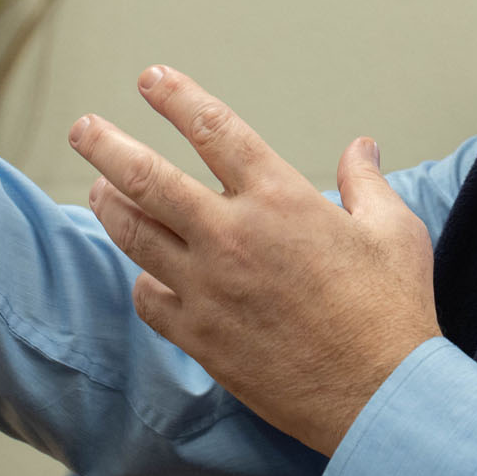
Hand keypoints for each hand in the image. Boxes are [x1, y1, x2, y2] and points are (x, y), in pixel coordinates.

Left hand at [71, 66, 440, 455]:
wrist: (380, 396)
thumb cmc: (393, 310)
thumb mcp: (394, 229)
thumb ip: (365, 181)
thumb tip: (360, 147)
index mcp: (279, 198)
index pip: (213, 129)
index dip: (176, 97)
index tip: (151, 79)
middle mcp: (232, 236)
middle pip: (147, 177)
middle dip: (106, 145)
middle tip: (82, 127)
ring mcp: (208, 289)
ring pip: (135, 235)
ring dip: (109, 205)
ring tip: (98, 188)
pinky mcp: (200, 337)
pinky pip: (149, 299)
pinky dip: (142, 282)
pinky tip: (144, 275)